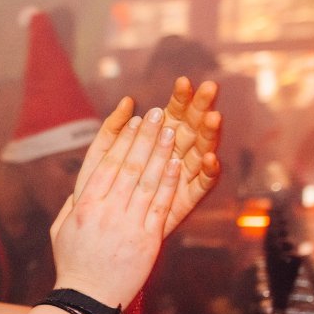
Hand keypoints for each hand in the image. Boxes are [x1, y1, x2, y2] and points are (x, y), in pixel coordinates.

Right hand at [52, 104, 179, 308]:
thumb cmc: (72, 265)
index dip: (122, 138)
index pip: (106, 163)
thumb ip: (71, 206)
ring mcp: (127, 224)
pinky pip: (160, 205)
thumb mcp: (61, 231)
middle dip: (145, 136)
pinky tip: (178, 163)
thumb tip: (78, 187)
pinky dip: (169, 182)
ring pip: (147, 180)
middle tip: (157, 114)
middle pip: (129, 165)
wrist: (87, 300)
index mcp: (83, 205)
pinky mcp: (146, 240)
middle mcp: (105, 210)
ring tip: (172, 130)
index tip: (132, 119)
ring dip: (161, 152)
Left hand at [75, 80, 221, 236]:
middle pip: (193, 126)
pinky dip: (208, 171)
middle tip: (209, 88)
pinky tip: (209, 158)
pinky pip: (202, 184)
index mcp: (158, 139)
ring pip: (202, 151)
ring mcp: (183, 176)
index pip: (174, 112)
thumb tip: (126, 101)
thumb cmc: (100, 190)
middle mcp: (175, 154)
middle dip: (201, 107)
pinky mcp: (187, 199)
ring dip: (209, 134)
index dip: (180, 97)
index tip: (183, 81)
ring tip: (213, 118)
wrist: (102, 231)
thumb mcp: (101, 156)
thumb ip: (113, 128)